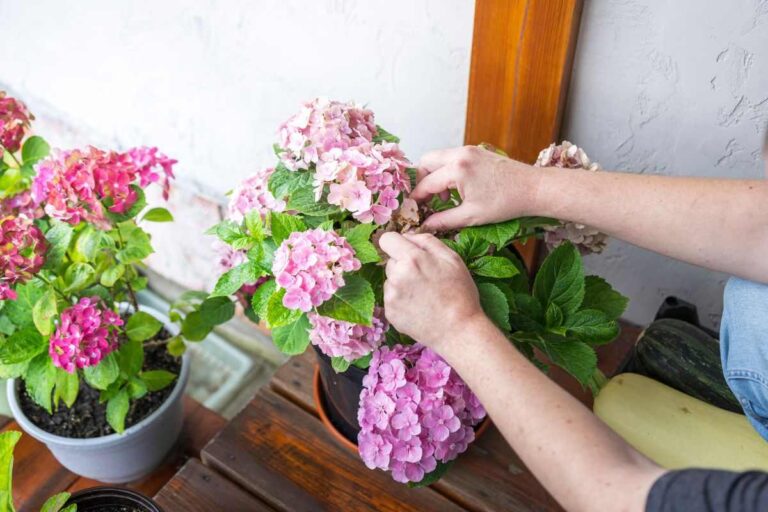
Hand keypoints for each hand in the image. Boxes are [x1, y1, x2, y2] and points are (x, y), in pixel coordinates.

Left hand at [378, 232, 483, 350]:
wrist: (458, 330)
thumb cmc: (460, 293)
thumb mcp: (452, 259)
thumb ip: (427, 241)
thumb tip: (408, 235)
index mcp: (411, 259)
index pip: (387, 239)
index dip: (397, 242)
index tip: (405, 249)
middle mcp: (396, 276)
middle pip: (390, 261)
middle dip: (403, 264)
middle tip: (424, 277)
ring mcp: (391, 296)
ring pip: (390, 280)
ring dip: (402, 282)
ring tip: (423, 294)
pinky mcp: (390, 312)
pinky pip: (391, 297)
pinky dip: (401, 299)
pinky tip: (418, 306)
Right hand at [413, 145, 539, 230]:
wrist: (533, 189)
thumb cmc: (506, 203)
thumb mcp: (471, 216)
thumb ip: (443, 220)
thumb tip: (424, 226)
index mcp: (457, 169)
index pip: (426, 183)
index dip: (416, 198)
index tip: (412, 209)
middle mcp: (460, 154)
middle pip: (426, 161)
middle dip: (421, 180)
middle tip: (424, 200)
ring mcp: (469, 150)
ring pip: (438, 158)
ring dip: (434, 175)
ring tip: (443, 198)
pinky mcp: (476, 151)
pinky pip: (451, 157)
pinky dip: (446, 171)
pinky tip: (456, 189)